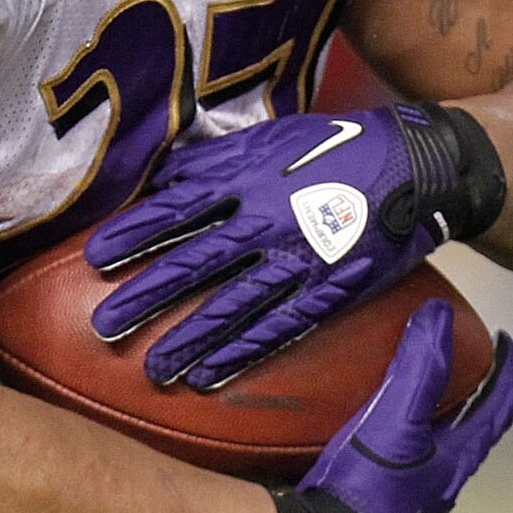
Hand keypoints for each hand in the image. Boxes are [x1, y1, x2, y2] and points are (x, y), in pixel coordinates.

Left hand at [85, 102, 505, 387]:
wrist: (417, 166)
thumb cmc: (335, 146)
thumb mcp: (270, 138)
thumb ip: (215, 160)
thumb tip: (161, 179)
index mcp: (247, 178)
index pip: (177, 208)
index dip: (135, 234)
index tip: (95, 256)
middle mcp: (267, 221)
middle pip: (195, 264)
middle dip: (147, 297)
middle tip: (105, 327)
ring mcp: (299, 259)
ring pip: (232, 305)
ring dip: (189, 339)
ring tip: (152, 368)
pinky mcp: (329, 290)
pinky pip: (279, 327)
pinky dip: (243, 352)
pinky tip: (211, 374)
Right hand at [254, 299, 512, 512]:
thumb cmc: (368, 490)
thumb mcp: (397, 421)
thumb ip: (421, 366)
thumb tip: (442, 312)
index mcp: (455, 463)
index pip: (496, 411)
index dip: (509, 376)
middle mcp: (438, 487)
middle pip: (468, 434)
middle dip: (473, 399)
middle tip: (469, 365)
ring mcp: (405, 505)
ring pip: (430, 455)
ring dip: (432, 423)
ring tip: (415, 395)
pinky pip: (391, 468)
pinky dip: (391, 443)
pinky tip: (364, 437)